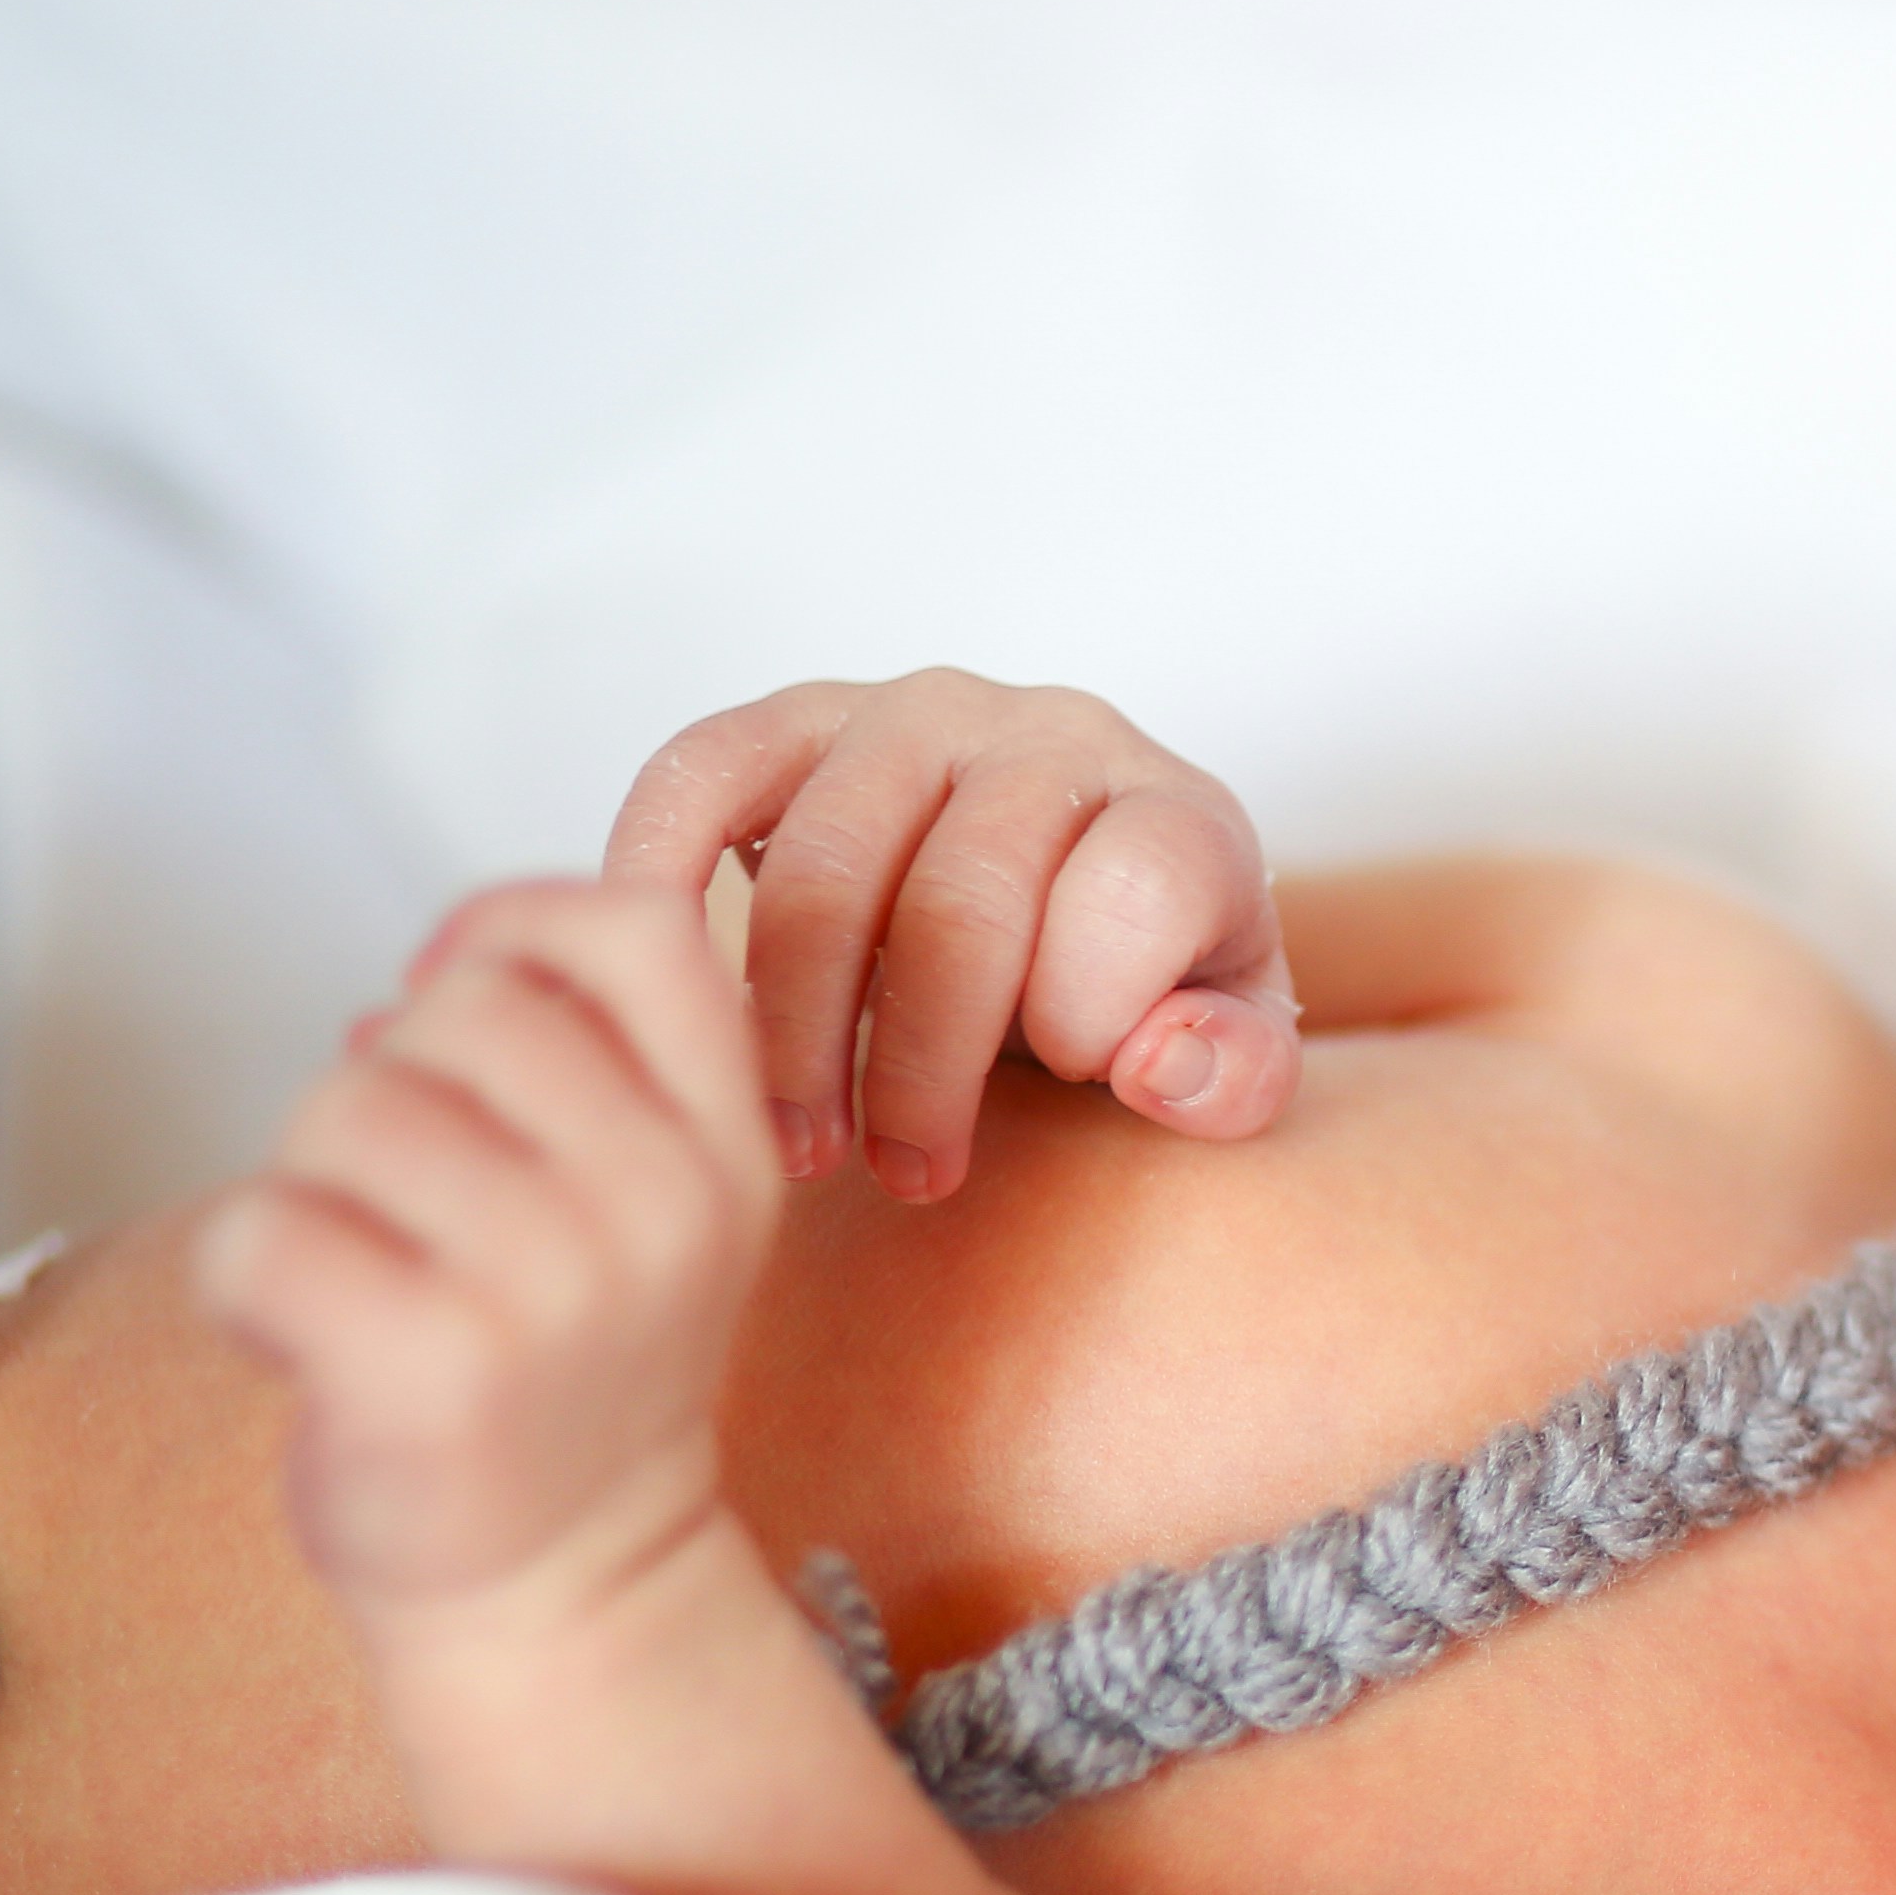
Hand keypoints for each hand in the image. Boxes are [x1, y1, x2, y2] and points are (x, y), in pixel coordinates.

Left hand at [194, 882, 782, 1623]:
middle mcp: (664, 1209)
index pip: (635, 932)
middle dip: (390, 1082)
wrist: (573, 1585)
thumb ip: (590, 1065)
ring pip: (342, 1108)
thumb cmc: (573, 1381)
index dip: (516, 929)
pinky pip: (261, 1229)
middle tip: (413, 1199)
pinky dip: (245, 1282)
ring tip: (370, 1273)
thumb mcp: (654, 1204)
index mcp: (729, 1152)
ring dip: (312, 1183)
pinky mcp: (435, 1369)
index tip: (457, 997)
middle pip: (454, 1012)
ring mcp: (558, 1290)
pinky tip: (311, 1334)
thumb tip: (432, 968)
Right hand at [609, 669, 1297, 1200]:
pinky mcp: (794, 722)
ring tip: (803, 1143)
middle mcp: (1047, 736)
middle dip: (923, 1066)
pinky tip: (672, 1002)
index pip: (1135, 893)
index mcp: (1175, 811)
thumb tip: (1156, 1067)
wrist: (1073, 890)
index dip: (1089, 1018)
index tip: (1065, 1094)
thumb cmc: (1151, 986)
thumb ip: (1232, 1072)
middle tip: (906, 1176)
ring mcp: (912, 718)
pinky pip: (702, 776)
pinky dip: (662, 882)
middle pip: (962, 901)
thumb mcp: (1227, 1044)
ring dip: (797, 1029)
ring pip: (826, 865)